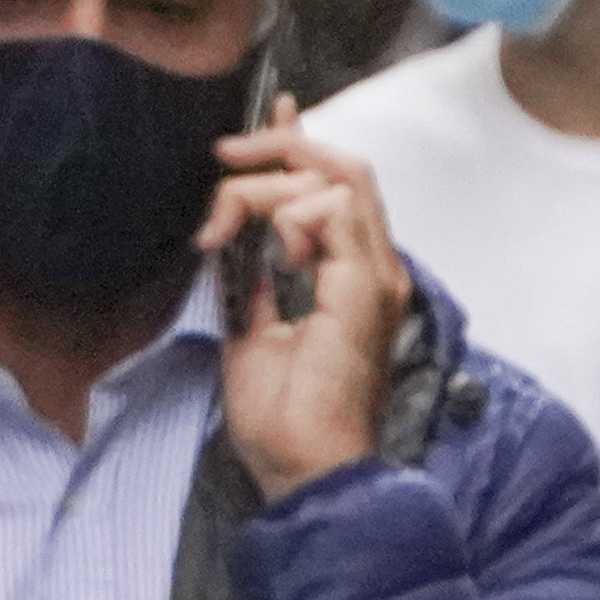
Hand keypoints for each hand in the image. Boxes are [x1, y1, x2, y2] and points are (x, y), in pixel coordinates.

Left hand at [200, 107, 403, 498]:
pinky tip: (266, 254)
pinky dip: (287, 215)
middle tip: (223, 161)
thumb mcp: (248, 329)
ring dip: (269, 187)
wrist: (304, 470)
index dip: (300, 142)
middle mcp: (375, 269)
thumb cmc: (282, 419)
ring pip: (336, 177)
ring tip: (224, 228)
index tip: (253, 130)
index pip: (339, 184)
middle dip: (280, 146)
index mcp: (354, 278)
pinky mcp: (365, 288)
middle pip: (344, 165)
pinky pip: (331, 210)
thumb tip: (230, 233)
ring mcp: (376, 276)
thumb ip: (248, 275)